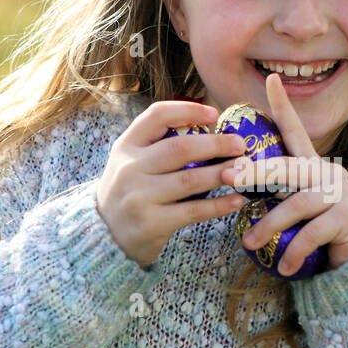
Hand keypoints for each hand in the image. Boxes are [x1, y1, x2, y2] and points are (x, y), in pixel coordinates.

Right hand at [96, 100, 246, 268]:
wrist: (104, 236)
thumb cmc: (130, 192)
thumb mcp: (132, 162)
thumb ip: (160, 146)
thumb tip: (214, 130)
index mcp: (126, 146)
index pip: (156, 116)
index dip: (188, 111)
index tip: (214, 114)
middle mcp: (130, 168)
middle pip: (179, 149)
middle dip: (215, 144)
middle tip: (240, 145)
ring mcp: (139, 197)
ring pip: (189, 180)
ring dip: (221, 174)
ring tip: (244, 172)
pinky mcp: (151, 224)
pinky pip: (192, 211)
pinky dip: (218, 205)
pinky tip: (236, 200)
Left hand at [220, 73, 347, 275]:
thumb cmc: (315, 232)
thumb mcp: (294, 207)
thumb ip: (275, 192)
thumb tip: (232, 182)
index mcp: (311, 167)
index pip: (295, 131)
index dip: (283, 105)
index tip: (271, 79)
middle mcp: (327, 174)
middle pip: (288, 167)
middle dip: (256, 172)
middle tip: (229, 178)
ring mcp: (340, 195)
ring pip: (298, 204)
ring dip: (269, 225)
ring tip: (248, 242)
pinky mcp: (347, 219)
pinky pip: (312, 233)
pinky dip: (294, 251)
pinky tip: (284, 267)